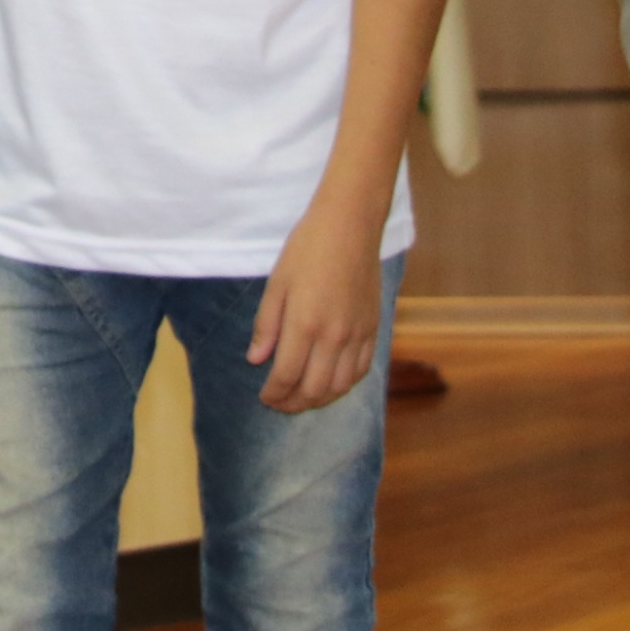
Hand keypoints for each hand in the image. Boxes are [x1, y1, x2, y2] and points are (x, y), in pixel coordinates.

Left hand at [248, 208, 386, 412]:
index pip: (286, 376)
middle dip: (293, 403)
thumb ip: (265, 326)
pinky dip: (344, 385)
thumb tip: (255, 360)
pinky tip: (330, 383)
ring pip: (340, 386)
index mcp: (304, 324)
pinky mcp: (373, 329)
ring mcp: (357, 334)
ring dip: (319, 400)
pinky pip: (361, 370)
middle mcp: (334, 336)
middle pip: (314, 389)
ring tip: (302, 398)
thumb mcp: (276, 284)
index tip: (264, 397)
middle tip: (279, 404)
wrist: (349, 226)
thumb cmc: (307, 249)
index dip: (273, 394)